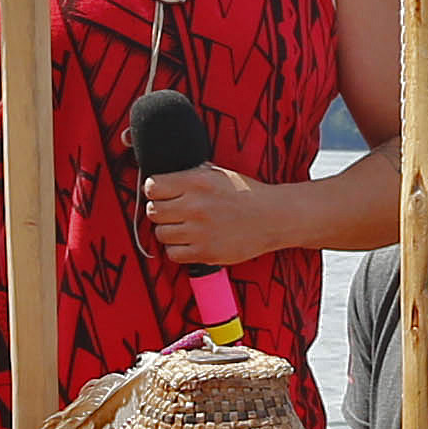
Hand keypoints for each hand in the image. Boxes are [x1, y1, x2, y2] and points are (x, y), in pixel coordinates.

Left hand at [149, 157, 297, 271]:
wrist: (274, 217)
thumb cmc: (247, 194)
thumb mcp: (219, 174)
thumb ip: (191, 175)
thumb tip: (164, 180)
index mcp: (196, 182)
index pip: (153, 186)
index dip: (154, 190)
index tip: (161, 194)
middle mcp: (195, 206)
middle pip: (153, 211)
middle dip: (160, 211)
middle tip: (172, 212)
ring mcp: (199, 231)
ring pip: (160, 234)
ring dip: (168, 231)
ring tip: (183, 228)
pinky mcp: (205, 253)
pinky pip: (173, 254)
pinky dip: (178, 249)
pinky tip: (189, 242)